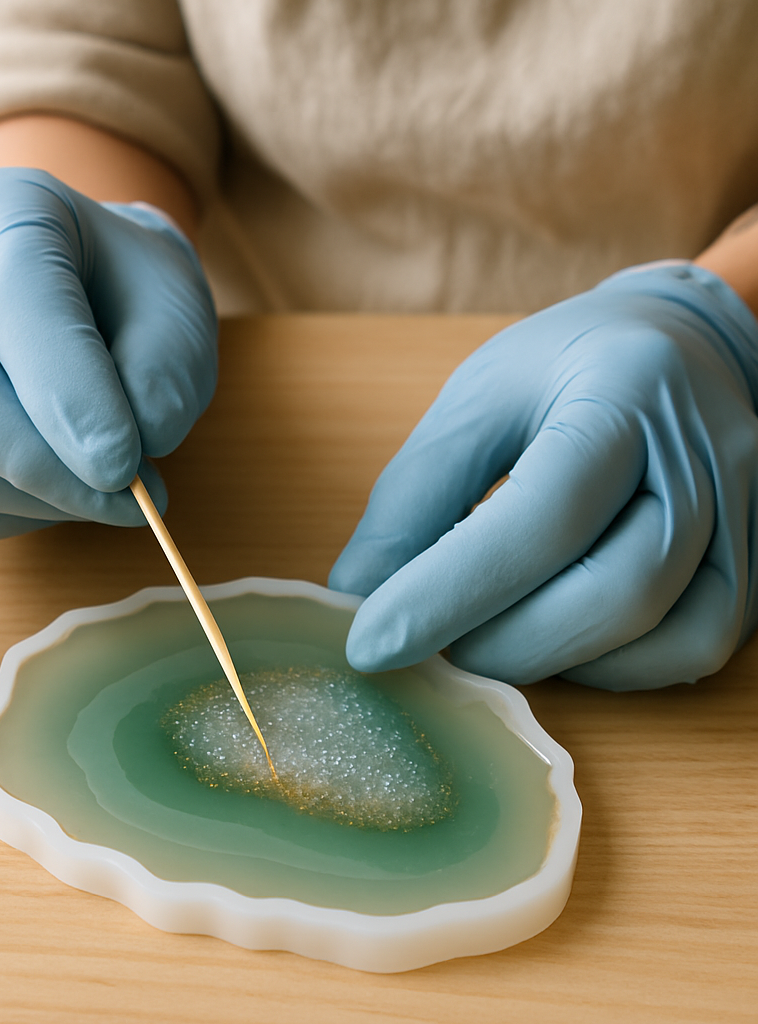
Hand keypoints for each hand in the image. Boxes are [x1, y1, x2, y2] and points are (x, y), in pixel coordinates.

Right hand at [0, 167, 216, 543]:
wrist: (81, 288)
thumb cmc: (129, 294)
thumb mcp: (177, 309)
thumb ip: (163, 374)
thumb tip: (113, 465)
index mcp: (2, 211)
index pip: (14, 297)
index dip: (66, 394)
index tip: (123, 468)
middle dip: (36, 464)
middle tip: (122, 496)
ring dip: (12, 499)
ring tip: (87, 491)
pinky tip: (36, 499)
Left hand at [330, 263, 757, 688]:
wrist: (682, 344)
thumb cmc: (568, 366)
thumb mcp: (478, 400)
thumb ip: (418, 494)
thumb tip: (357, 593)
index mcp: (625, 392)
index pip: (540, 517)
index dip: (448, 592)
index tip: (367, 642)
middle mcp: (707, 458)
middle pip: (613, 593)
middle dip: (499, 642)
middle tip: (425, 643)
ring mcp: (746, 518)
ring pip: (660, 636)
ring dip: (548, 659)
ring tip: (481, 635)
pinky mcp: (754, 565)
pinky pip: (689, 648)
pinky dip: (606, 666)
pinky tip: (552, 635)